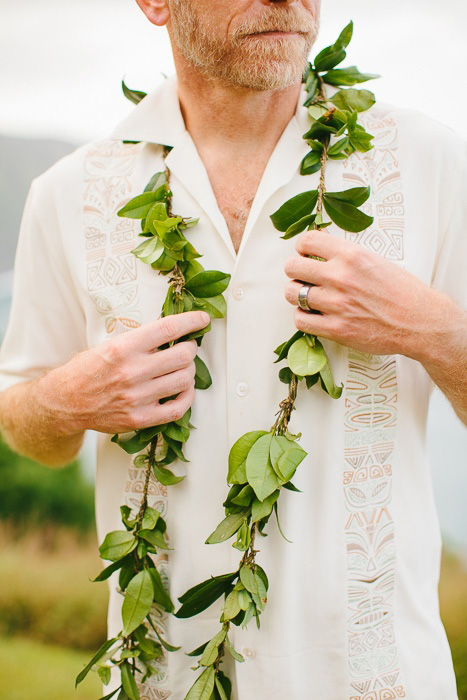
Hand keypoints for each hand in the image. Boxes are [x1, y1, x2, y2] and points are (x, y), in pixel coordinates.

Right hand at [38, 311, 210, 434]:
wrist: (65, 401)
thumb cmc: (88, 370)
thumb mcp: (109, 344)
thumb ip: (140, 341)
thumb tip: (173, 333)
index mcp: (123, 348)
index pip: (168, 329)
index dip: (191, 322)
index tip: (203, 319)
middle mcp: (132, 372)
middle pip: (182, 356)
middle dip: (191, 349)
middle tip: (187, 347)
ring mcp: (137, 397)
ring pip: (184, 380)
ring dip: (189, 371)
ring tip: (183, 368)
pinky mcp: (140, 418)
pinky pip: (178, 408)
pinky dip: (187, 396)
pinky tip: (184, 389)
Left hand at [284, 230, 450, 357]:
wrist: (419, 321)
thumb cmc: (401, 291)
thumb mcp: (374, 260)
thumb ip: (345, 255)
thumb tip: (319, 249)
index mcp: (351, 255)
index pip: (308, 241)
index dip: (302, 248)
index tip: (305, 254)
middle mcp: (341, 277)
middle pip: (292, 267)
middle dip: (296, 270)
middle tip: (304, 276)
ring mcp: (337, 304)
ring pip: (292, 294)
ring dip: (297, 294)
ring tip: (308, 296)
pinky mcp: (336, 329)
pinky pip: (300, 320)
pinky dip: (303, 317)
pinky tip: (313, 315)